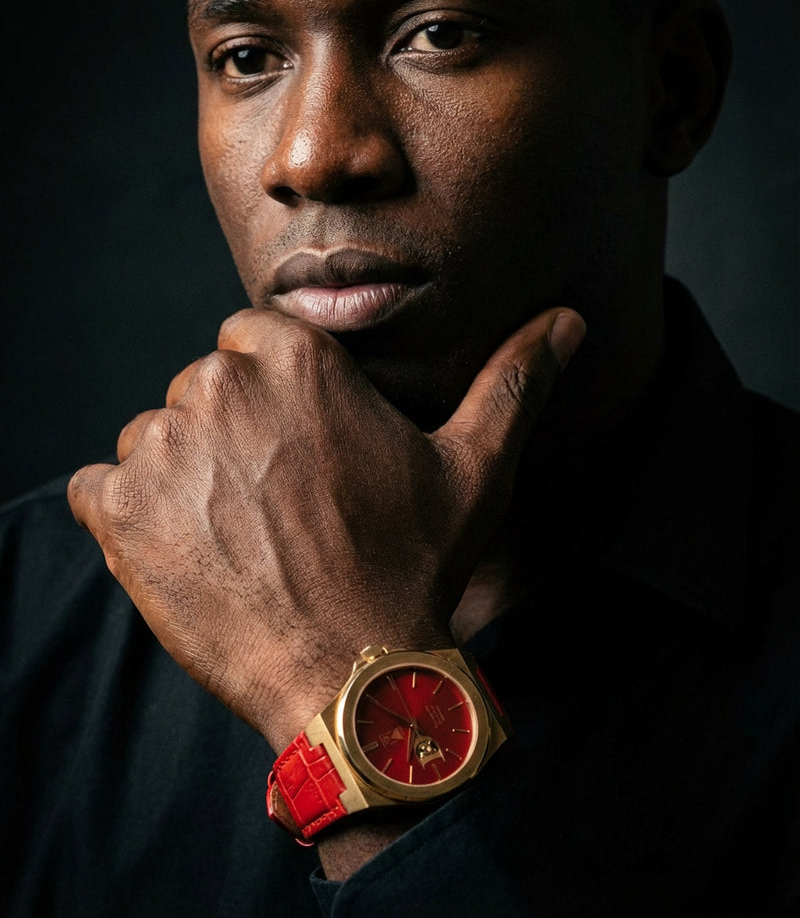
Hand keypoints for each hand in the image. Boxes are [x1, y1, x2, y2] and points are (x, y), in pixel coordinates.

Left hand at [68, 307, 583, 752]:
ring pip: (156, 436)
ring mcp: (163, 448)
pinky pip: (103, 487)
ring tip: (241, 534)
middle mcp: (220, 386)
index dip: (275, 394)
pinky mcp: (120, 511)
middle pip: (202, 386)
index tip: (299, 449)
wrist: (352, 675)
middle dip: (230, 434)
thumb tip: (568, 321)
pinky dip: (132, 513)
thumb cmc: (412, 565)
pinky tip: (189, 550)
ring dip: (184, 476)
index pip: (250, 339)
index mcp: (297, 359)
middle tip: (277, 502)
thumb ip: (515, 380)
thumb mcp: (476, 466)